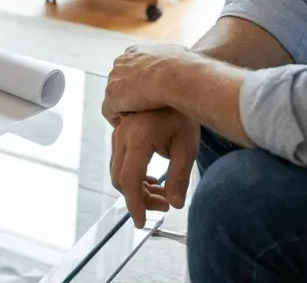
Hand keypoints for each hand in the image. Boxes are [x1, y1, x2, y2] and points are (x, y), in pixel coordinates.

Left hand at [103, 44, 193, 123]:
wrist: (177, 76)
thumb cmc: (186, 69)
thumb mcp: (184, 59)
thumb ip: (179, 62)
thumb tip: (188, 64)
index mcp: (138, 51)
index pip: (134, 68)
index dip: (142, 83)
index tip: (151, 94)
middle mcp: (123, 60)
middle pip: (123, 82)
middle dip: (132, 94)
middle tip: (145, 109)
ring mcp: (116, 77)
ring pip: (116, 97)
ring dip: (126, 108)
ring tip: (139, 121)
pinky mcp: (112, 94)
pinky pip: (110, 111)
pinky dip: (118, 119)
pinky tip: (129, 127)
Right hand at [110, 108, 198, 228]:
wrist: (175, 84)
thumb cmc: (182, 114)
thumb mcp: (187, 147)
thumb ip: (179, 177)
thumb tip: (173, 203)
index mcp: (138, 138)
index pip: (130, 179)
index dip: (135, 204)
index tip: (142, 221)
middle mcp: (123, 135)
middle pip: (120, 178)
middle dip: (139, 198)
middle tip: (163, 205)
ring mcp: (119, 132)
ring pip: (119, 170)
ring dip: (138, 187)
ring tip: (162, 193)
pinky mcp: (121, 131)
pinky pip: (120, 160)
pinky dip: (134, 175)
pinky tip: (152, 178)